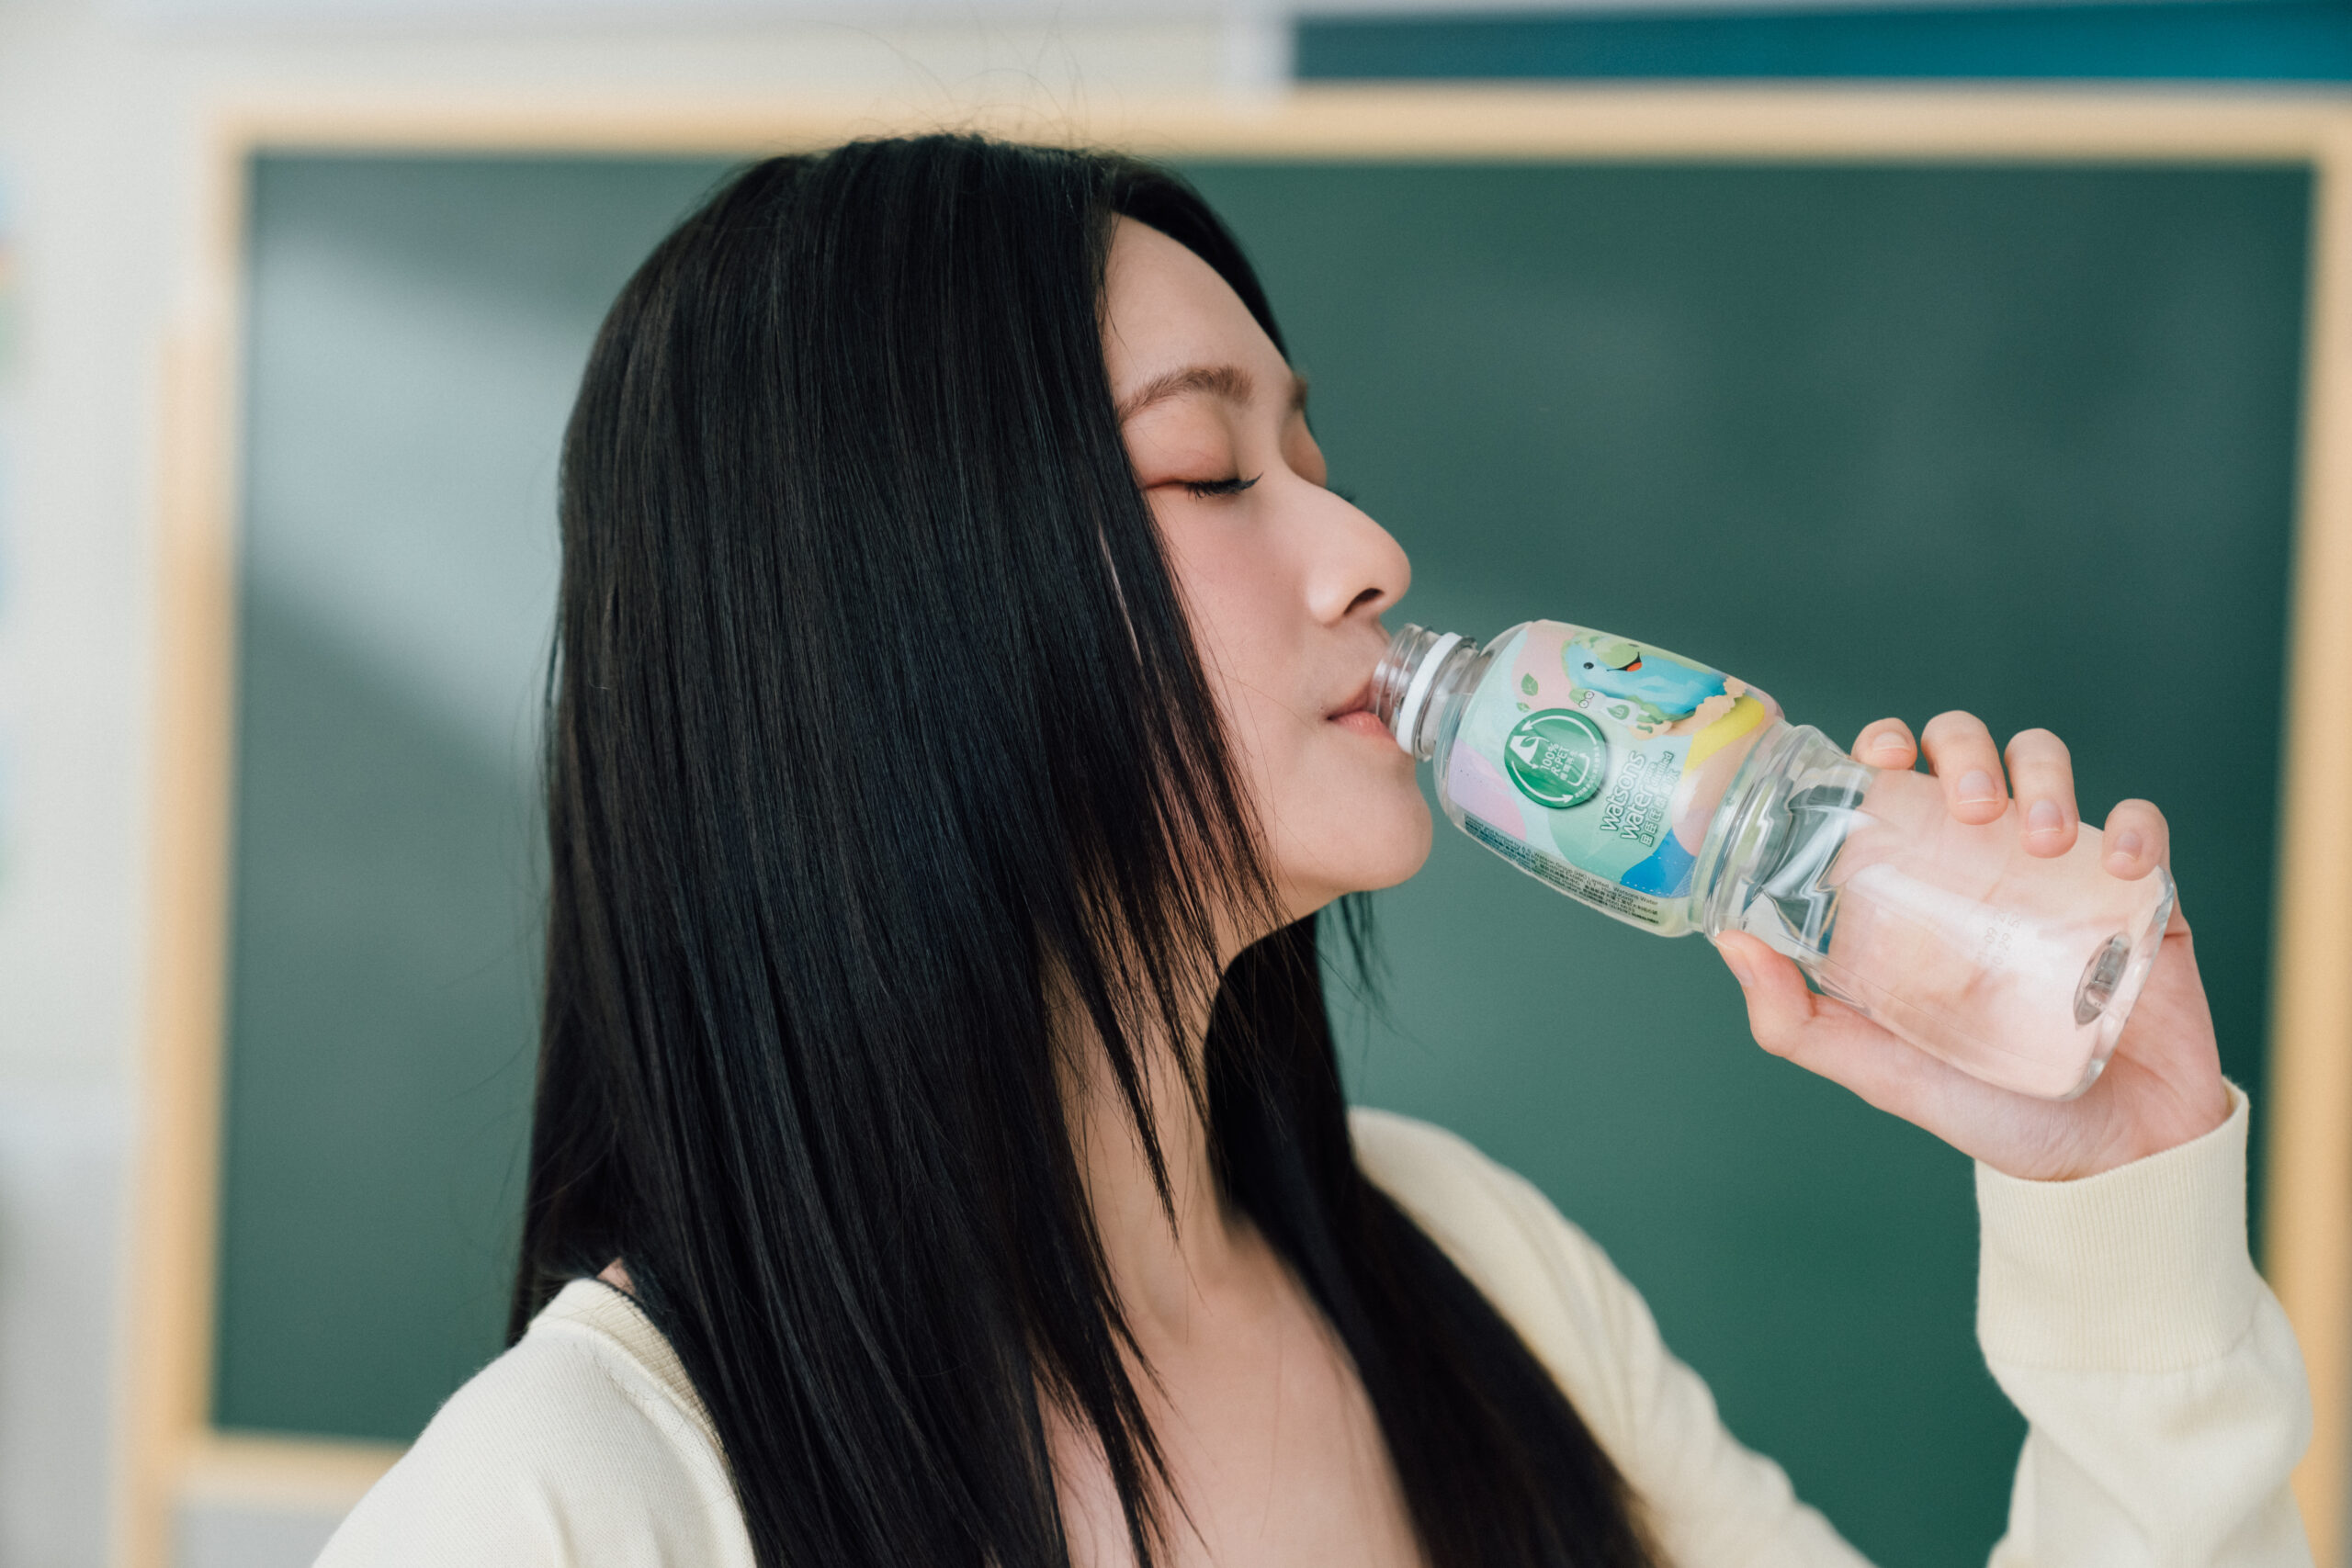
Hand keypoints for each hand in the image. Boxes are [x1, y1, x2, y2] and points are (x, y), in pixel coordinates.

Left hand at [1713, 714, 2229, 1181]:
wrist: (2105, 1163)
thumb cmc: (1985, 1108)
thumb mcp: (1876, 1067)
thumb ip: (1797, 1021)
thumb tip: (1729, 943)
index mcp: (1916, 885)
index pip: (1894, 779)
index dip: (1883, 744)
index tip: (1880, 756)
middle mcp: (1983, 863)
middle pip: (1969, 748)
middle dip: (1964, 747)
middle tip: (1969, 805)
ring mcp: (2062, 873)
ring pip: (2049, 765)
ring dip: (2044, 777)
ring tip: (2041, 840)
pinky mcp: (2141, 897)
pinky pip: (2144, 829)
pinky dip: (2135, 828)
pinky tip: (2121, 866)